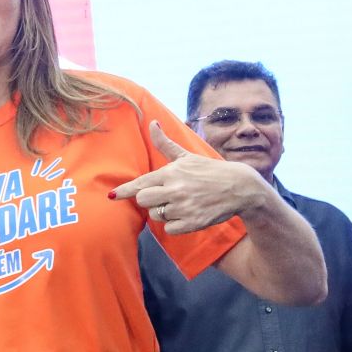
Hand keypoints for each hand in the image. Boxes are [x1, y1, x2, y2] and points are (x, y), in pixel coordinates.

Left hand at [111, 121, 262, 233]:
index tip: (111, 196)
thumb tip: (152, 122)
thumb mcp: (186, 156)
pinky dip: (175, 224)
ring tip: (181, 203)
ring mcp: (184, 206)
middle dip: (150, 200)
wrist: (240, 187)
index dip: (125, 191)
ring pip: (156, 215)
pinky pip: (169, 228)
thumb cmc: (209, 170)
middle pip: (144, 201)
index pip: (140, 184)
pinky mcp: (193, 222)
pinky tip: (187, 214)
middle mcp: (176, 189)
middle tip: (165, 195)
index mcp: (171, 172)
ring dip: (164, 212)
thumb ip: (165, 143)